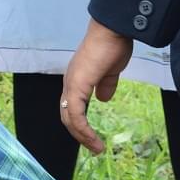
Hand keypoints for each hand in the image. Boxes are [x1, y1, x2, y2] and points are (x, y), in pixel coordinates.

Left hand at [61, 18, 134, 154]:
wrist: (112, 31)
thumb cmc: (112, 46)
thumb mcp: (110, 71)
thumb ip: (105, 85)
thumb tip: (103, 99)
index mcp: (75, 82)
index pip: (71, 109)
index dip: (79, 125)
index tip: (92, 138)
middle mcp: (69, 85)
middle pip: (66, 116)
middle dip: (79, 135)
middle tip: (93, 148)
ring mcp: (70, 85)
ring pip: (68, 117)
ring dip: (81, 136)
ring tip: (95, 148)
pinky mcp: (76, 85)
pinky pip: (74, 112)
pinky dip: (81, 127)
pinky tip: (91, 137)